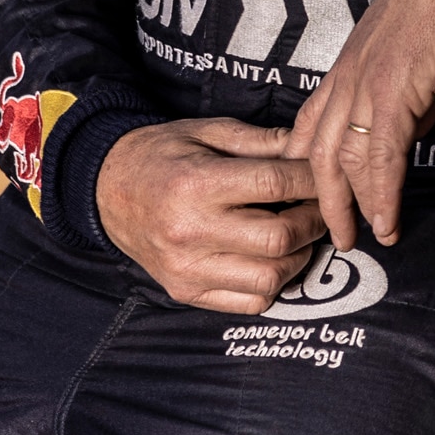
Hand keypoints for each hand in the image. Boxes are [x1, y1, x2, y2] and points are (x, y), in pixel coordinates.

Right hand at [97, 118, 326, 311]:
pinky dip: (273, 284)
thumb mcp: (209, 131)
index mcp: (196, 184)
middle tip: (322, 207)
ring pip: (270, 277)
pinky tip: (272, 258)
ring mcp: (186, 268)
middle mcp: (189, 231)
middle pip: (280, 237)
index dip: (314, 180)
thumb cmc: (162, 155)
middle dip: (315, 221)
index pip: (276, 185)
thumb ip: (263, 141)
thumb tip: (312, 147)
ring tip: (299, 233)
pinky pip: (249, 302)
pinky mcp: (185, 291)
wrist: (105, 188)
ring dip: (299, 256)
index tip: (329, 176)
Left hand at [289, 0, 434, 249]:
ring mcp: (365, 88)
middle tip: (334, 234)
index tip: (316, 198)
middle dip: (323, 201)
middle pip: (316, 154)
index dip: (308, 167)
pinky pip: (381, 159)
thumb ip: (402, 93)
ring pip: (344, 163)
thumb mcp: (409, 51)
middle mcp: (345, 80)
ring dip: (352, 207)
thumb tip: (406, 130)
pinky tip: (388, 222)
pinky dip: (383, 196)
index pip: (309, 126)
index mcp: (346, 67)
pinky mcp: (394, 96)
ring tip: (363, 238)